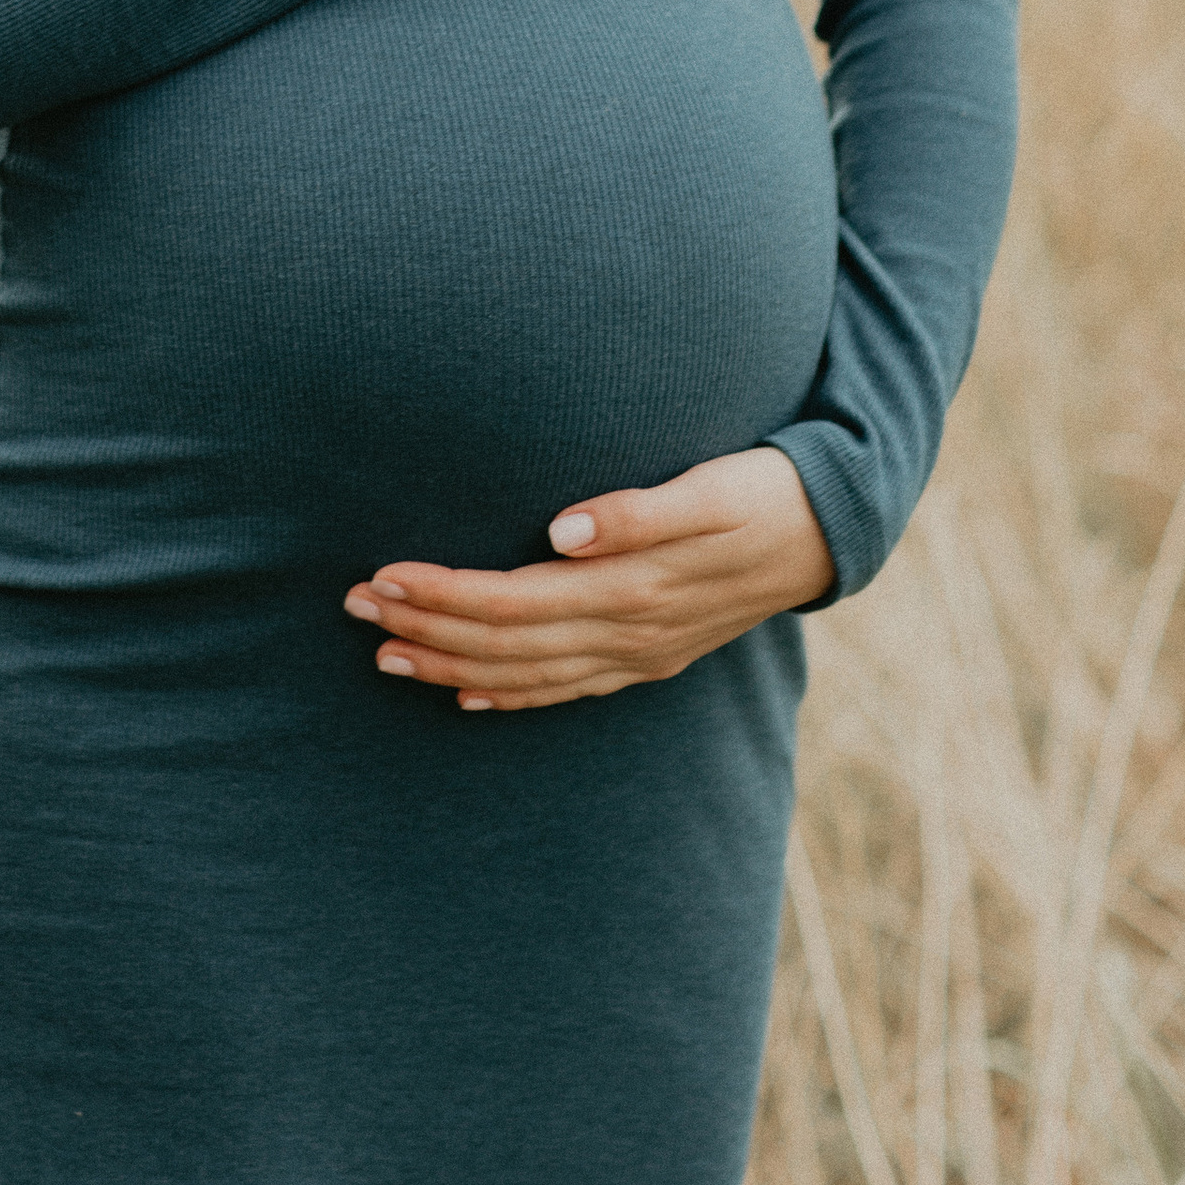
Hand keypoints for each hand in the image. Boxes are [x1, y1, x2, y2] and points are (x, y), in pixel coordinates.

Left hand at [342, 447, 835, 710]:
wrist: (830, 532)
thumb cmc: (760, 492)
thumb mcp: (706, 488)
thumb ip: (634, 511)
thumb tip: (561, 530)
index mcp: (632, 590)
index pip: (512, 601)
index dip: (443, 592)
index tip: (382, 573)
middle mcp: (627, 634)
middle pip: (504, 643)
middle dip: (426, 626)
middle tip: (354, 606)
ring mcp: (637, 654)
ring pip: (525, 674)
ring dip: (451, 664)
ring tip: (385, 652)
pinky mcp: (647, 657)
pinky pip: (564, 689)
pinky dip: (510, 695)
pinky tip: (466, 696)